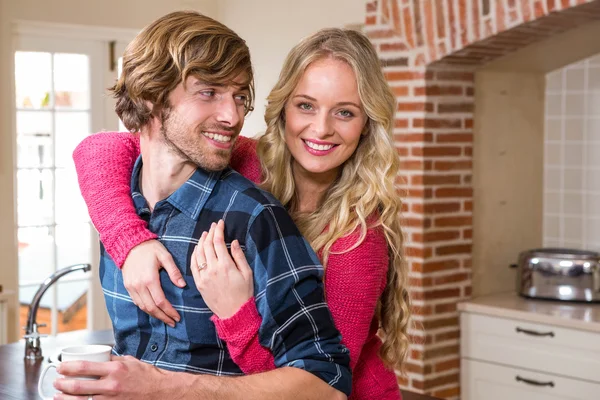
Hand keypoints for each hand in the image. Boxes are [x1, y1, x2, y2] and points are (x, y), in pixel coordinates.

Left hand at [53, 355, 181, 399]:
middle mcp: (111, 385)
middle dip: (62, 384)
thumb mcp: (130, 362)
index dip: (68, 367)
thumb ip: (113, 360)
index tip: (61, 367)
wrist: (161, 391)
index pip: (84, 367)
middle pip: (78, 386)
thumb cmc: (147, 377)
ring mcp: (111, 399)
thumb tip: (99, 357)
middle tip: (56, 382)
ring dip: (65, 398)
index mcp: (115, 369)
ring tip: (58, 395)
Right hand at [122, 240, 184, 326]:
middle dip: (163, 317)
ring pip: (143, 307)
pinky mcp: (127, 286)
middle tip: (173, 322)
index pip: (161, 301)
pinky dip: (146, 309)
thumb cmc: (150, 248)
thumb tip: (182, 285)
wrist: (129, 244)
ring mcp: (131, 287)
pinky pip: (137, 302)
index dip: (169, 311)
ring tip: (165, 319)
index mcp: (150, 279)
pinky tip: (154, 311)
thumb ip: (174, 271)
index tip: (177, 317)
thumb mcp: (165, 256)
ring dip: (154, 315)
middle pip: (152, 308)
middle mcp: (139, 286)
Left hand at [191, 219, 253, 318]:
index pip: (218, 241)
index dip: (218, 230)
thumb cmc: (244, 293)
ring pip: (198, 253)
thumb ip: (239, 256)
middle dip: (210, 233)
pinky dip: (194, 254)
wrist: (234, 313)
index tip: (220, 223)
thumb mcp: (247, 273)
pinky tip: (197, 249)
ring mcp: (203, 276)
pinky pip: (193, 265)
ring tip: (205, 234)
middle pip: (207, 245)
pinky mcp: (199, 283)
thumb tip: (233, 242)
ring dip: (201, 241)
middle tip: (213, 226)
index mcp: (225, 265)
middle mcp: (212, 269)